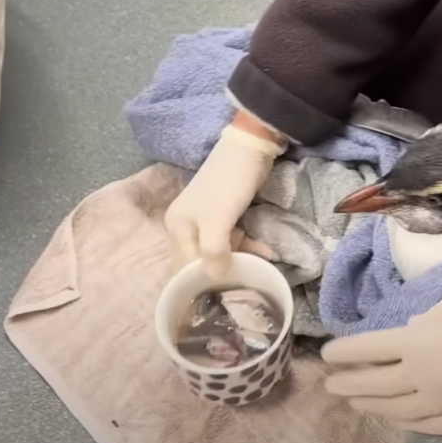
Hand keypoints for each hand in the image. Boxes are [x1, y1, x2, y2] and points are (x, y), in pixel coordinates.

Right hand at [164, 123, 284, 277]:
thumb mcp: (219, 220)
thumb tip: (215, 278)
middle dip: (222, 271)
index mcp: (177, 227)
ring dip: (239, 259)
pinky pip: (232, 239)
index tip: (225, 294)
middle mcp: (185, 226)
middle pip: (201, 260)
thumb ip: (214, 251)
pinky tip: (264, 253)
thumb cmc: (229, 184)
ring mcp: (205, 220)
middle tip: (245, 282)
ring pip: (219, 251)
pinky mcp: (224, 215)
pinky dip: (246, 246)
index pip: (184, 267)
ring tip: (260, 267)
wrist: (250, 148)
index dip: (203, 282)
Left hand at [322, 284, 441, 434]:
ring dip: (370, 405)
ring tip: (355, 401)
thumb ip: (428, 316)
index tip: (328, 354)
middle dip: (348, 383)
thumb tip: (412, 329)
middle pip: (374, 383)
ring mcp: (439, 400)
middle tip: (331, 384)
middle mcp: (420, 375)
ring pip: (394, 409)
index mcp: (416, 341)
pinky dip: (404, 423)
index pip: (367, 348)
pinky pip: (424, 425)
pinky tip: (395, 419)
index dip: (344, 351)